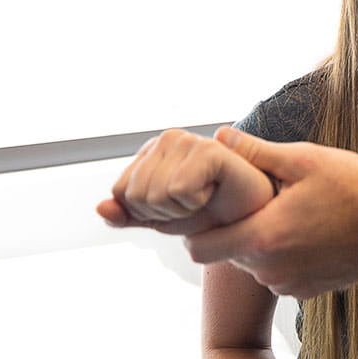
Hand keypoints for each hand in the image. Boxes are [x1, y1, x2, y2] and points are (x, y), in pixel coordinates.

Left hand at [97, 129, 274, 235]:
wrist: (256, 220)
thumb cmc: (214, 216)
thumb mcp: (164, 219)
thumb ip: (131, 214)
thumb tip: (100, 208)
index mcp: (154, 149)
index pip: (120, 193)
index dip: (147, 213)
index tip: (177, 207)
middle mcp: (169, 138)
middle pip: (134, 195)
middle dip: (162, 215)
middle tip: (194, 207)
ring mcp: (190, 140)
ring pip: (154, 195)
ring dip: (181, 212)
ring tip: (206, 200)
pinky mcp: (210, 151)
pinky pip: (178, 189)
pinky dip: (195, 205)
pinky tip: (214, 195)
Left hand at [184, 127, 357, 299]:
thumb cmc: (354, 186)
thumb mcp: (303, 159)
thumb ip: (254, 151)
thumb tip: (218, 136)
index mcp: (263, 236)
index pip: (199, 248)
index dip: (196, 228)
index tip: (209, 207)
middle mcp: (271, 270)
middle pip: (227, 254)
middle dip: (232, 230)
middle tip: (255, 202)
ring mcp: (289, 286)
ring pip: (253, 265)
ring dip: (260, 243)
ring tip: (284, 214)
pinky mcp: (307, 293)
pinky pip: (278, 275)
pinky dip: (283, 257)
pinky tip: (304, 232)